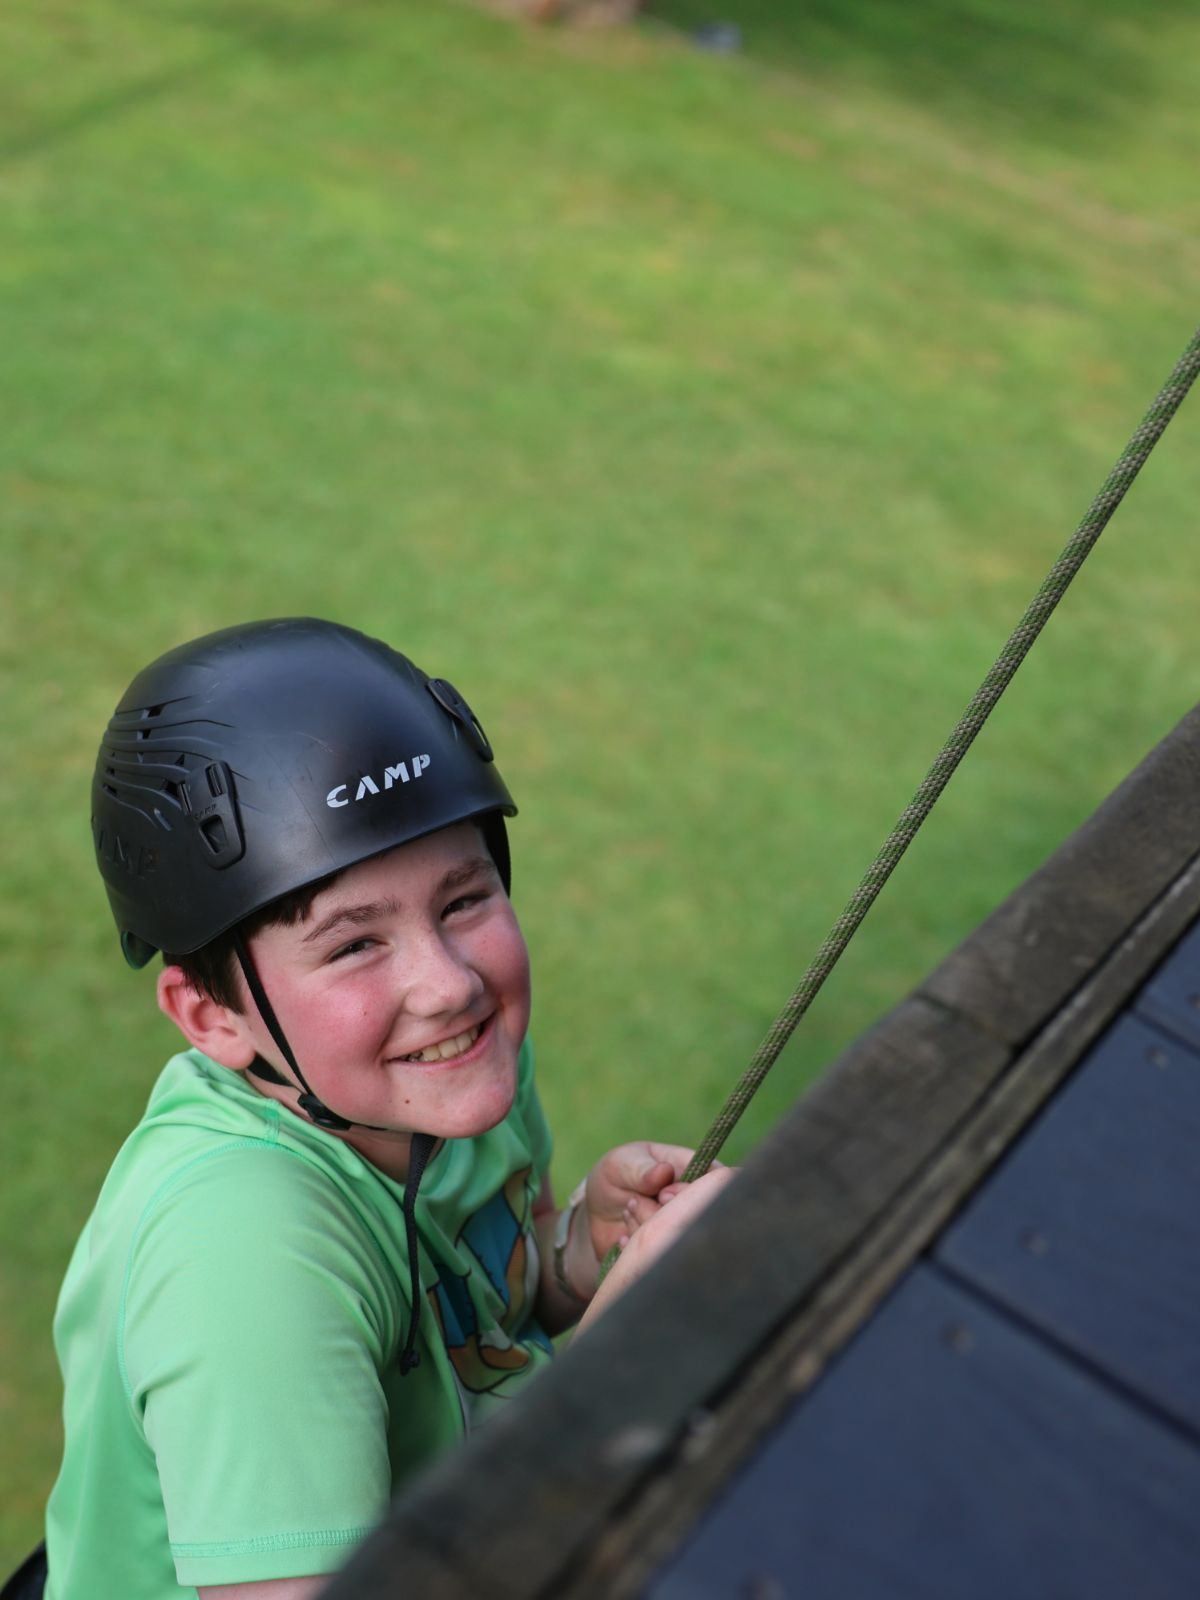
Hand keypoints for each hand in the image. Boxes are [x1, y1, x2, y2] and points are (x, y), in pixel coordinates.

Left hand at [577, 1165, 735, 1330]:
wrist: (598, 1210)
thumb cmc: (618, 1173)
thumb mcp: (624, 1164)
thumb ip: (643, 1169)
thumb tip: (664, 1171)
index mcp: (693, 1170)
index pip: (714, 1183)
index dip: (689, 1192)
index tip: (662, 1194)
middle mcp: (695, 1202)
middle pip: (699, 1214)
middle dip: (663, 1213)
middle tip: (635, 1202)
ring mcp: (684, 1228)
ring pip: (678, 1239)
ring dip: (646, 1228)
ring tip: (628, 1209)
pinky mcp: (669, 1251)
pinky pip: (661, 1259)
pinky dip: (638, 1249)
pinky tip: (622, 1237)